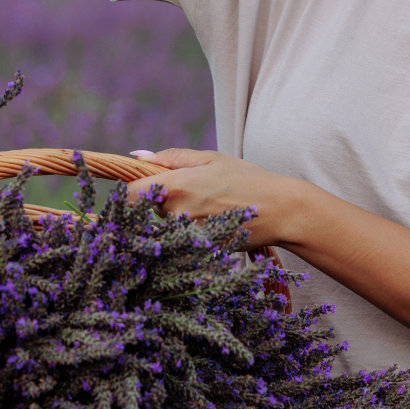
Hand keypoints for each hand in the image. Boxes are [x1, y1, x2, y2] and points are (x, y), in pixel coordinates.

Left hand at [123, 148, 304, 250]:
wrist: (280, 211)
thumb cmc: (247, 178)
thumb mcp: (211, 159)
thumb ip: (171, 158)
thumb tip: (137, 157)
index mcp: (176, 186)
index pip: (129, 194)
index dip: (130, 190)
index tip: (141, 185)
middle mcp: (177, 214)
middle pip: (148, 209)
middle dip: (161, 199)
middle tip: (192, 190)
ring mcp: (187, 237)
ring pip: (166, 225)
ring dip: (176, 215)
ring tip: (208, 205)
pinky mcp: (198, 251)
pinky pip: (182, 239)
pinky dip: (190, 231)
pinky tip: (214, 220)